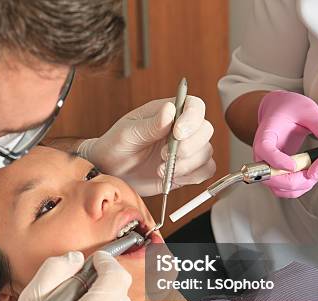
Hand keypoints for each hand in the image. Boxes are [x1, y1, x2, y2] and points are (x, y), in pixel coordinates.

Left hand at [78, 97, 215, 196]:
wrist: (111, 172)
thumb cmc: (115, 147)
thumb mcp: (127, 133)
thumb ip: (150, 125)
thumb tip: (169, 110)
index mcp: (168, 113)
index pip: (194, 106)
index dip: (193, 118)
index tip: (177, 133)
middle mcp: (181, 129)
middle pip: (205, 130)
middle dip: (189, 146)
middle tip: (164, 156)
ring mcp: (185, 150)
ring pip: (206, 152)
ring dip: (187, 165)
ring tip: (161, 170)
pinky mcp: (187, 169)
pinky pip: (205, 170)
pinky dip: (192, 176)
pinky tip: (172, 178)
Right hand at [253, 91, 317, 197]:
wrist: (278, 110)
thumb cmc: (288, 108)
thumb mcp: (308, 110)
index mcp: (266, 134)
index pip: (264, 150)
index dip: (277, 160)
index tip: (293, 165)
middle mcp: (262, 154)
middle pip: (268, 176)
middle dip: (292, 180)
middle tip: (313, 173)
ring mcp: (267, 165)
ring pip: (275, 187)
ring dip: (296, 187)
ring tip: (314, 176)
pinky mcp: (275, 172)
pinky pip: (282, 188)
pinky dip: (296, 189)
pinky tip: (310, 178)